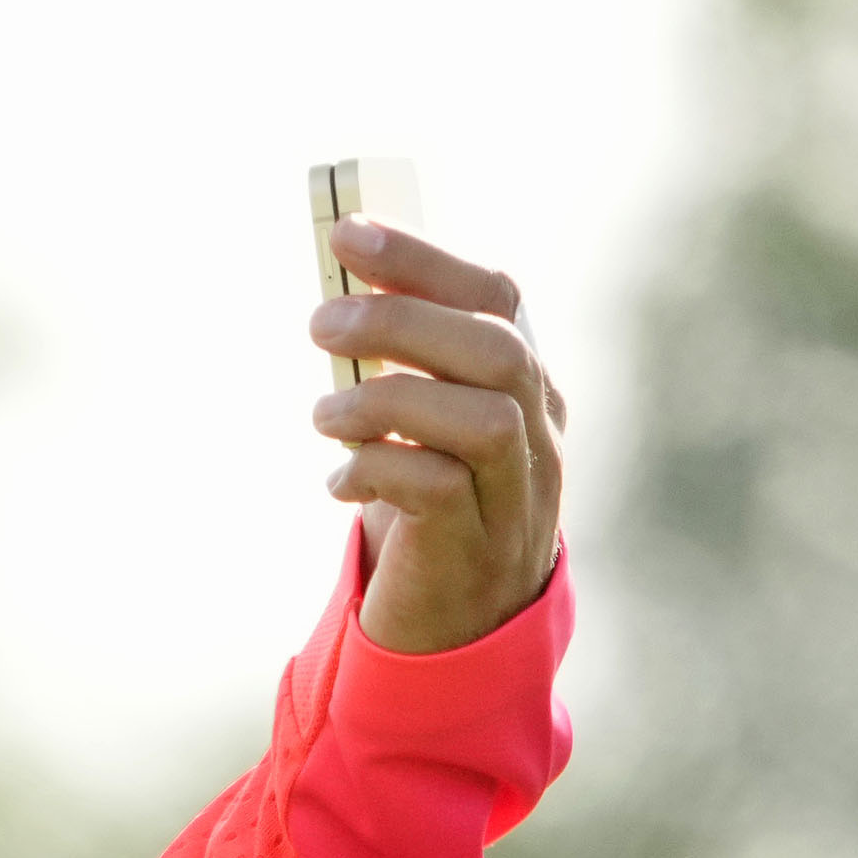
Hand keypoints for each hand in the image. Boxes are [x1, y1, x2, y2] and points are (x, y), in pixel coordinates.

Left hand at [313, 224, 568, 654]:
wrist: (457, 626)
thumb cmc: (426, 503)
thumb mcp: (418, 422)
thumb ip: (396, 365)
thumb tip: (335, 292)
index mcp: (526, 384)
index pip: (496, 297)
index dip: (424, 259)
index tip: (348, 231)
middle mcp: (538, 430)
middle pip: (497, 349)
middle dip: (404, 322)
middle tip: (319, 323)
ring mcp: (517, 492)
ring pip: (484, 418)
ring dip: (388, 401)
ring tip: (324, 415)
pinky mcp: (475, 547)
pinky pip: (441, 491)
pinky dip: (378, 470)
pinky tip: (339, 481)